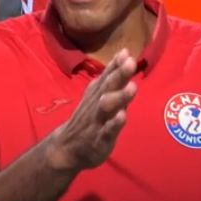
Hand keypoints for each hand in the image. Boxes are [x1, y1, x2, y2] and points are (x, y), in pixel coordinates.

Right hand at [46, 49, 136, 170]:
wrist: (67, 147)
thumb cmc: (90, 117)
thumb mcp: (98, 94)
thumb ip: (112, 75)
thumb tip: (124, 52)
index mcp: (97, 93)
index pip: (107, 76)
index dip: (116, 65)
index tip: (126, 52)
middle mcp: (96, 104)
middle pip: (107, 87)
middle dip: (119, 75)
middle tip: (131, 62)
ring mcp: (97, 121)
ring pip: (107, 107)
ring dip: (119, 97)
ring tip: (133, 87)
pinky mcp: (99, 139)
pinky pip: (106, 131)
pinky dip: (114, 124)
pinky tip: (122, 116)